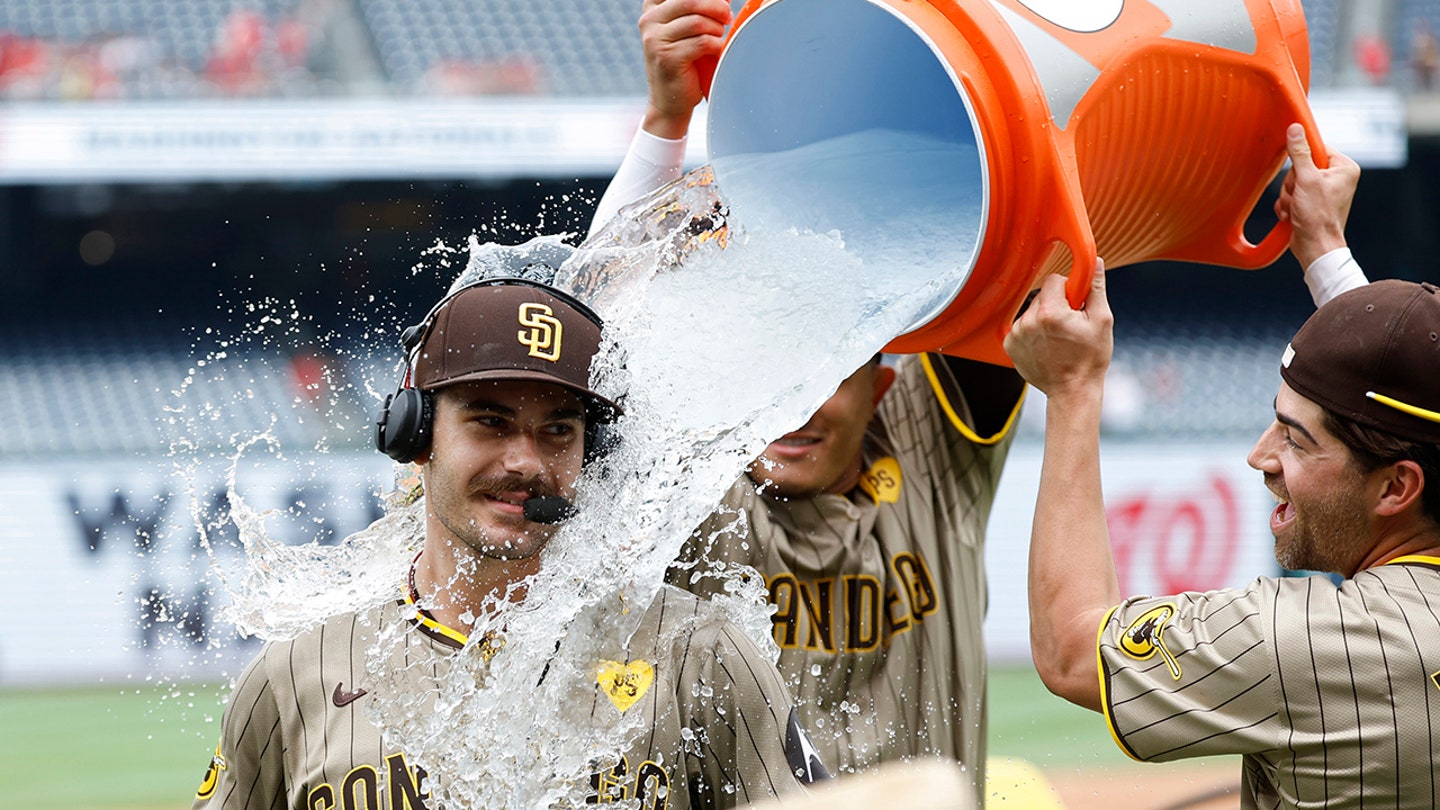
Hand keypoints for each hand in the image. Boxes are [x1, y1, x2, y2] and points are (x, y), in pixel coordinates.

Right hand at [639, 0, 732, 139]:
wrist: (669, 101)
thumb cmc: (683, 63)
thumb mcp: (687, 29)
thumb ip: (699, 9)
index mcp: (652, 8)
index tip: (721, 3)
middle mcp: (649, 20)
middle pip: (690, 0)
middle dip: (716, 6)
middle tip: (727, 17)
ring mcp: (655, 40)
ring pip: (698, 21)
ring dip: (716, 29)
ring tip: (718, 38)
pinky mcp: (667, 58)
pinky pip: (703, 42)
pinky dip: (716, 46)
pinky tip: (715, 51)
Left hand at [1003, 259, 1112, 399]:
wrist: (1072, 390)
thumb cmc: (1090, 359)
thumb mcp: (1101, 320)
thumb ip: (1095, 288)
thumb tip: (1094, 262)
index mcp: (1050, 312)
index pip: (1054, 279)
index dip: (1068, 289)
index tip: (1075, 303)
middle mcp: (1027, 321)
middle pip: (1042, 295)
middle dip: (1056, 304)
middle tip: (1070, 324)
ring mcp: (1016, 334)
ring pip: (1031, 311)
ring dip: (1043, 319)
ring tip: (1058, 338)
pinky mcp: (1009, 345)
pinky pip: (1021, 327)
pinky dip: (1032, 332)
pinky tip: (1045, 346)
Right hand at [1274, 122, 1359, 270]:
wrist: (1315, 247)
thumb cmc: (1318, 217)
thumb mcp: (1306, 180)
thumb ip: (1299, 153)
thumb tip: (1296, 129)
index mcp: (1344, 167)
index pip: (1317, 147)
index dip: (1302, 159)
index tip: (1298, 170)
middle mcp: (1336, 177)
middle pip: (1301, 165)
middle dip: (1293, 183)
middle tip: (1298, 195)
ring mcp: (1324, 190)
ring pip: (1294, 181)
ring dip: (1288, 195)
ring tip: (1295, 207)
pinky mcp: (1312, 201)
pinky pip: (1292, 193)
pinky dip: (1287, 204)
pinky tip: (1292, 214)